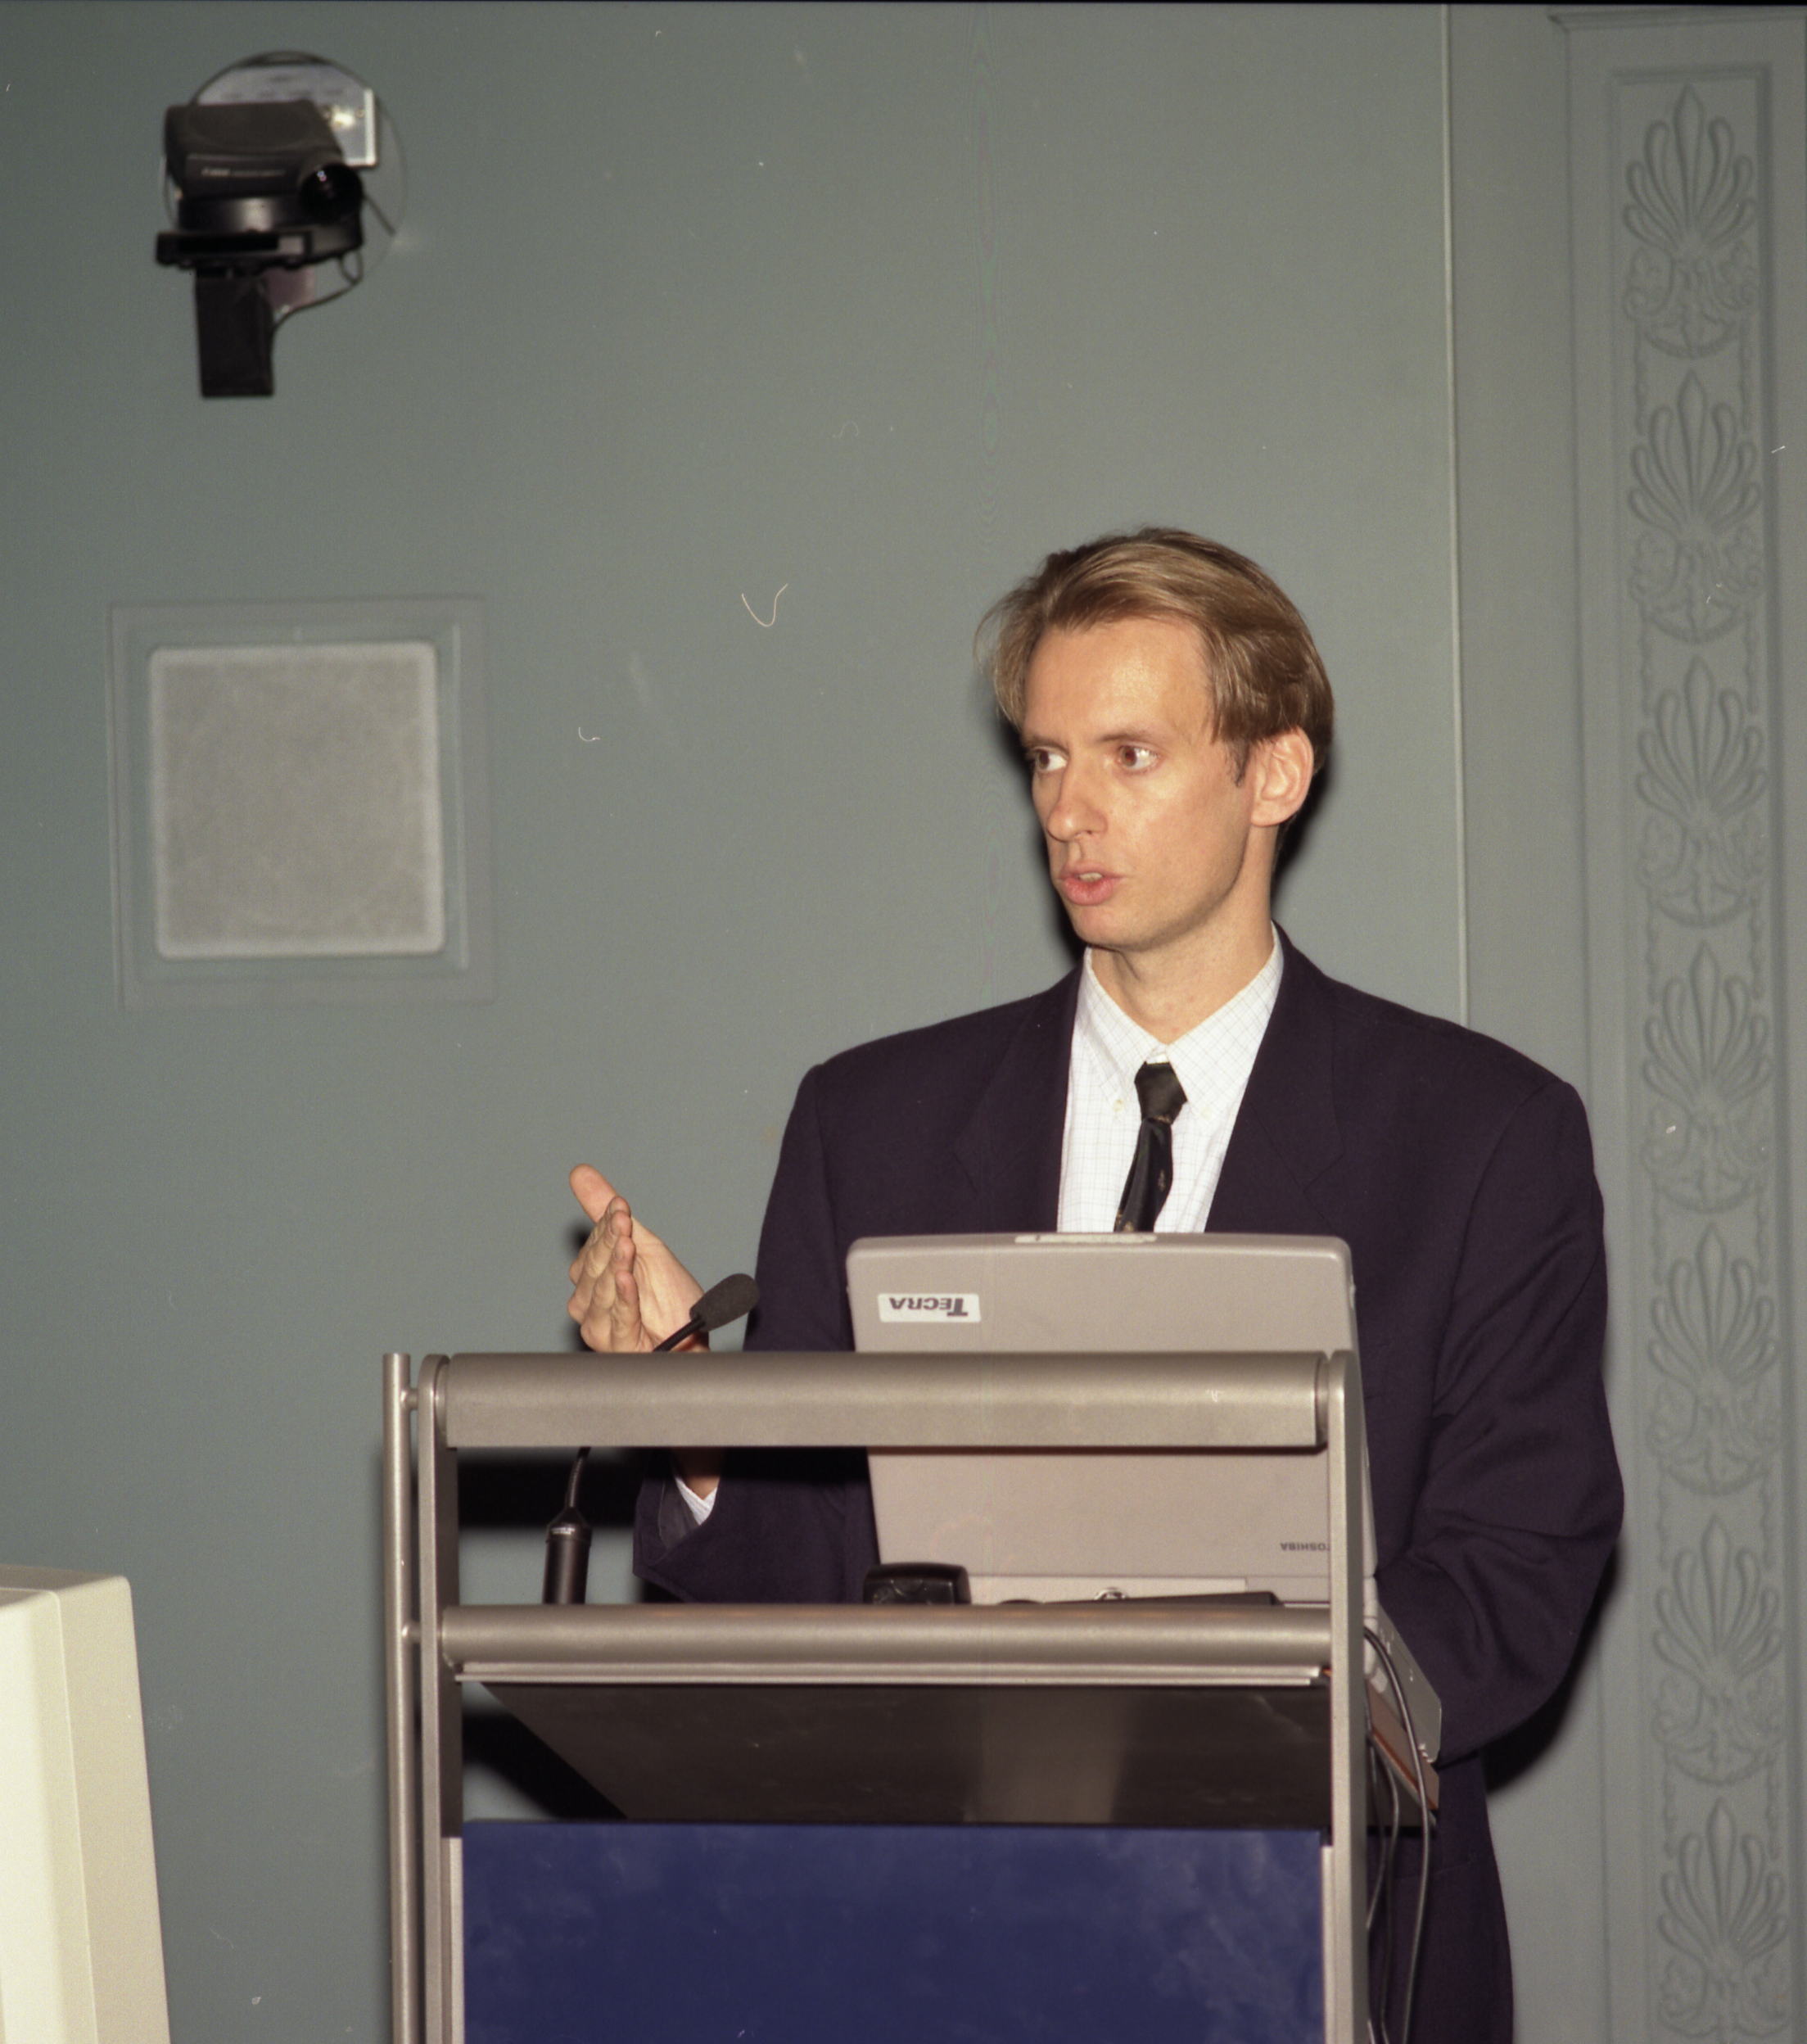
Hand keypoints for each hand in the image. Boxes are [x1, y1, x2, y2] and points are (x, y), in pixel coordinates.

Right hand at [567, 1165, 703, 1352]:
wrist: (692, 1339)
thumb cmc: (668, 1299)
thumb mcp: (643, 1245)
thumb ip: (605, 1212)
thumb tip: (579, 1172)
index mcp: (592, 1277)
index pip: (592, 1245)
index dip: (606, 1224)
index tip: (620, 1206)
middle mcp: (590, 1301)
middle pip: (591, 1267)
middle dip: (610, 1242)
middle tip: (625, 1221)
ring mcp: (600, 1325)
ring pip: (601, 1290)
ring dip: (616, 1265)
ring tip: (629, 1246)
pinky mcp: (617, 1344)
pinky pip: (617, 1318)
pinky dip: (623, 1297)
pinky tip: (627, 1279)